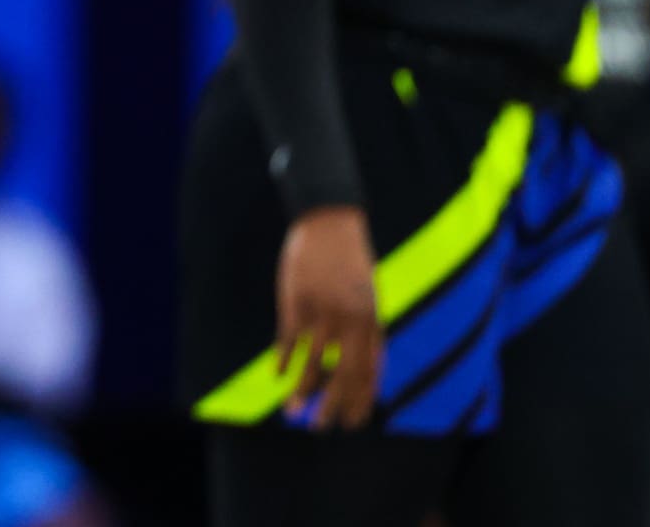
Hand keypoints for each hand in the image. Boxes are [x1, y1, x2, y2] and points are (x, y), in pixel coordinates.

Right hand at [274, 206, 383, 429]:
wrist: (330, 220)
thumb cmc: (351, 258)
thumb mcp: (369, 294)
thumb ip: (368, 329)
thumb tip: (369, 366)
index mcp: (372, 321)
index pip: (370, 372)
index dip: (361, 401)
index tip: (354, 422)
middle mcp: (351, 322)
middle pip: (344, 375)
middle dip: (333, 407)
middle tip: (323, 429)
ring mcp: (323, 312)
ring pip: (312, 364)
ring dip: (301, 392)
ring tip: (292, 413)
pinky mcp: (297, 302)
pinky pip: (289, 342)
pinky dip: (283, 361)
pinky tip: (277, 375)